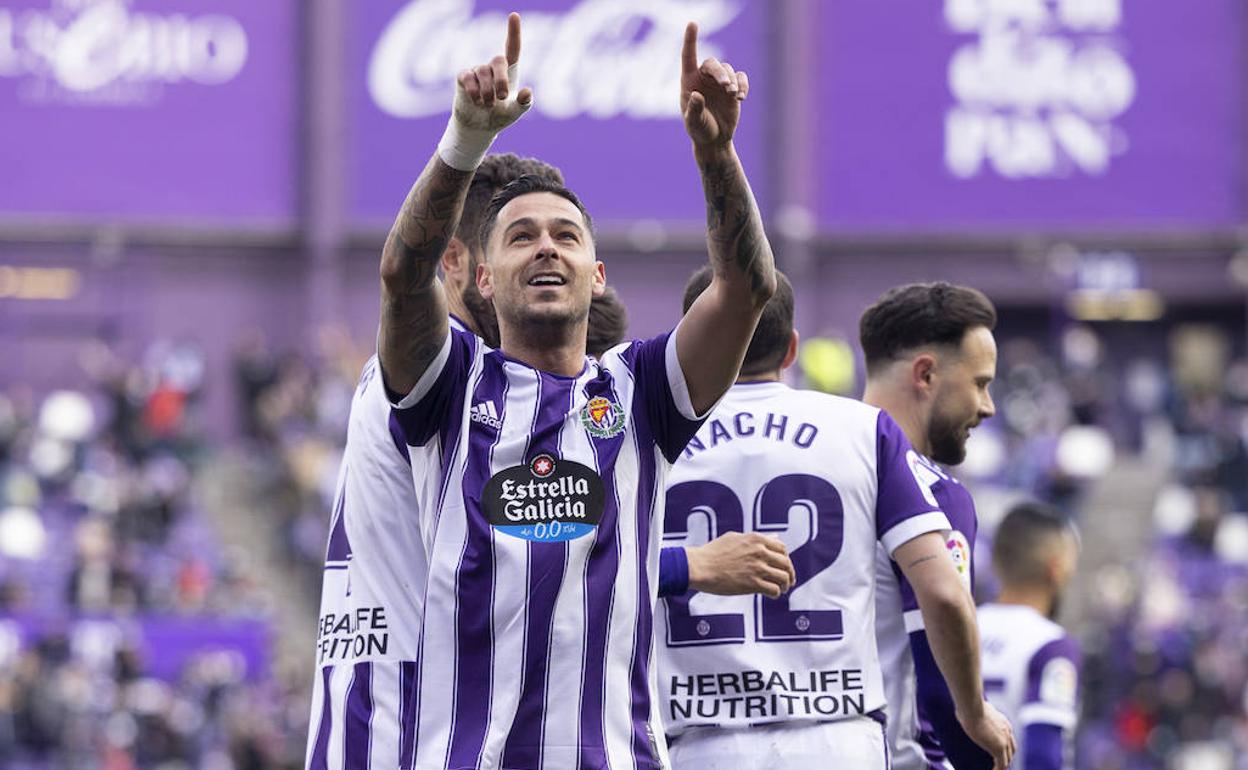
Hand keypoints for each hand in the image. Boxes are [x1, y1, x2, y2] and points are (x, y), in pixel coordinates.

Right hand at [452, 12, 532, 134]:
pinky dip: (474, 92)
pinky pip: (468, 78)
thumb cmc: (500, 115)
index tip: (514, 16)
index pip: (512, 48)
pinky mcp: (463, 77)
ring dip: (487, 92)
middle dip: (501, 80)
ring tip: (487, 104)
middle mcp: (492, 67)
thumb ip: (523, 103)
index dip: (513, 32)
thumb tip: (528, 92)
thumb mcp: (514, 112)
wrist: (479, 127)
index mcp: (508, 71)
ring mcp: (477, 70)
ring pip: (483, 73)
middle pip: (498, 61)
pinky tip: (476, 101)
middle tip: (501, 97)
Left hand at [680, 21, 748, 150]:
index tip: (693, 23)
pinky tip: (741, 97)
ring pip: (728, 69)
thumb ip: (694, 109)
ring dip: (732, 81)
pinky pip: (741, 77)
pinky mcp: (733, 87)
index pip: (688, 56)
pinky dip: (743, 85)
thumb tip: (696, 95)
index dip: (690, 39)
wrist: (715, 139)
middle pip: (713, 63)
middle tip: (726, 87)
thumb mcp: (694, 123)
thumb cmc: (700, 130)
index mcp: (689, 81)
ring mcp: (719, 82)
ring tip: (733, 95)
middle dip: (720, 73)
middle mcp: (704, 78)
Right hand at [686, 533, 795, 597]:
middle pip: (786, 564)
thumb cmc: (713, 552)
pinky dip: (775, 594)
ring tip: (781, 589)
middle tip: (787, 581)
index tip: (782, 566)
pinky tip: (771, 595)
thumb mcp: (735, 538)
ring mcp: (757, 568)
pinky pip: (773, 590)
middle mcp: (760, 552)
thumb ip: (757, 538)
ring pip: (783, 578)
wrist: (700, 567)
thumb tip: (774, 537)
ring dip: (785, 585)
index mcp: (756, 539)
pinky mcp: (752, 584)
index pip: (782, 548)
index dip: (785, 559)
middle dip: (789, 573)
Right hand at [957, 700, 1015, 769]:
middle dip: (1006, 757)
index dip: (1004, 746)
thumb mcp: (974, 709)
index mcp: (1003, 722)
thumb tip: (960, 711)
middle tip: (997, 763)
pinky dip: (998, 769)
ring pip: (1007, 758)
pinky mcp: (999, 748)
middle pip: (1012, 749)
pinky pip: (1001, 764)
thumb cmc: (968, 705)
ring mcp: (1004, 740)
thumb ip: (972, 712)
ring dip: (1002, 765)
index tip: (995, 750)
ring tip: (994, 769)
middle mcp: (1007, 731)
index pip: (1008, 738)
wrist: (972, 708)